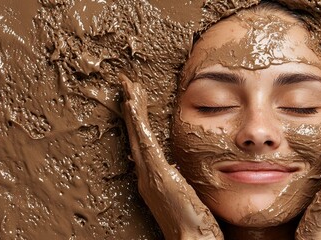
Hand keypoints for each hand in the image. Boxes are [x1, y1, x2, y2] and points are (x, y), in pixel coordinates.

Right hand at [120, 74, 222, 239]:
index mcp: (153, 177)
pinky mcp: (156, 174)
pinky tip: (131, 103)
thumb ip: (180, 179)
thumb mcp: (186, 194)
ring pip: (137, 133)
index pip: (144, 141)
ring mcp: (148, 174)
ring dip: (131, 107)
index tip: (136, 98)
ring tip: (128, 85)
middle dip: (130, 107)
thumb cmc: (193, 223)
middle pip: (135, 134)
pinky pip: (144, 141)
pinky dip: (135, 120)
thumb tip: (180, 167)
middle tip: (126, 82)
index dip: (138, 119)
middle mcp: (145, 175)